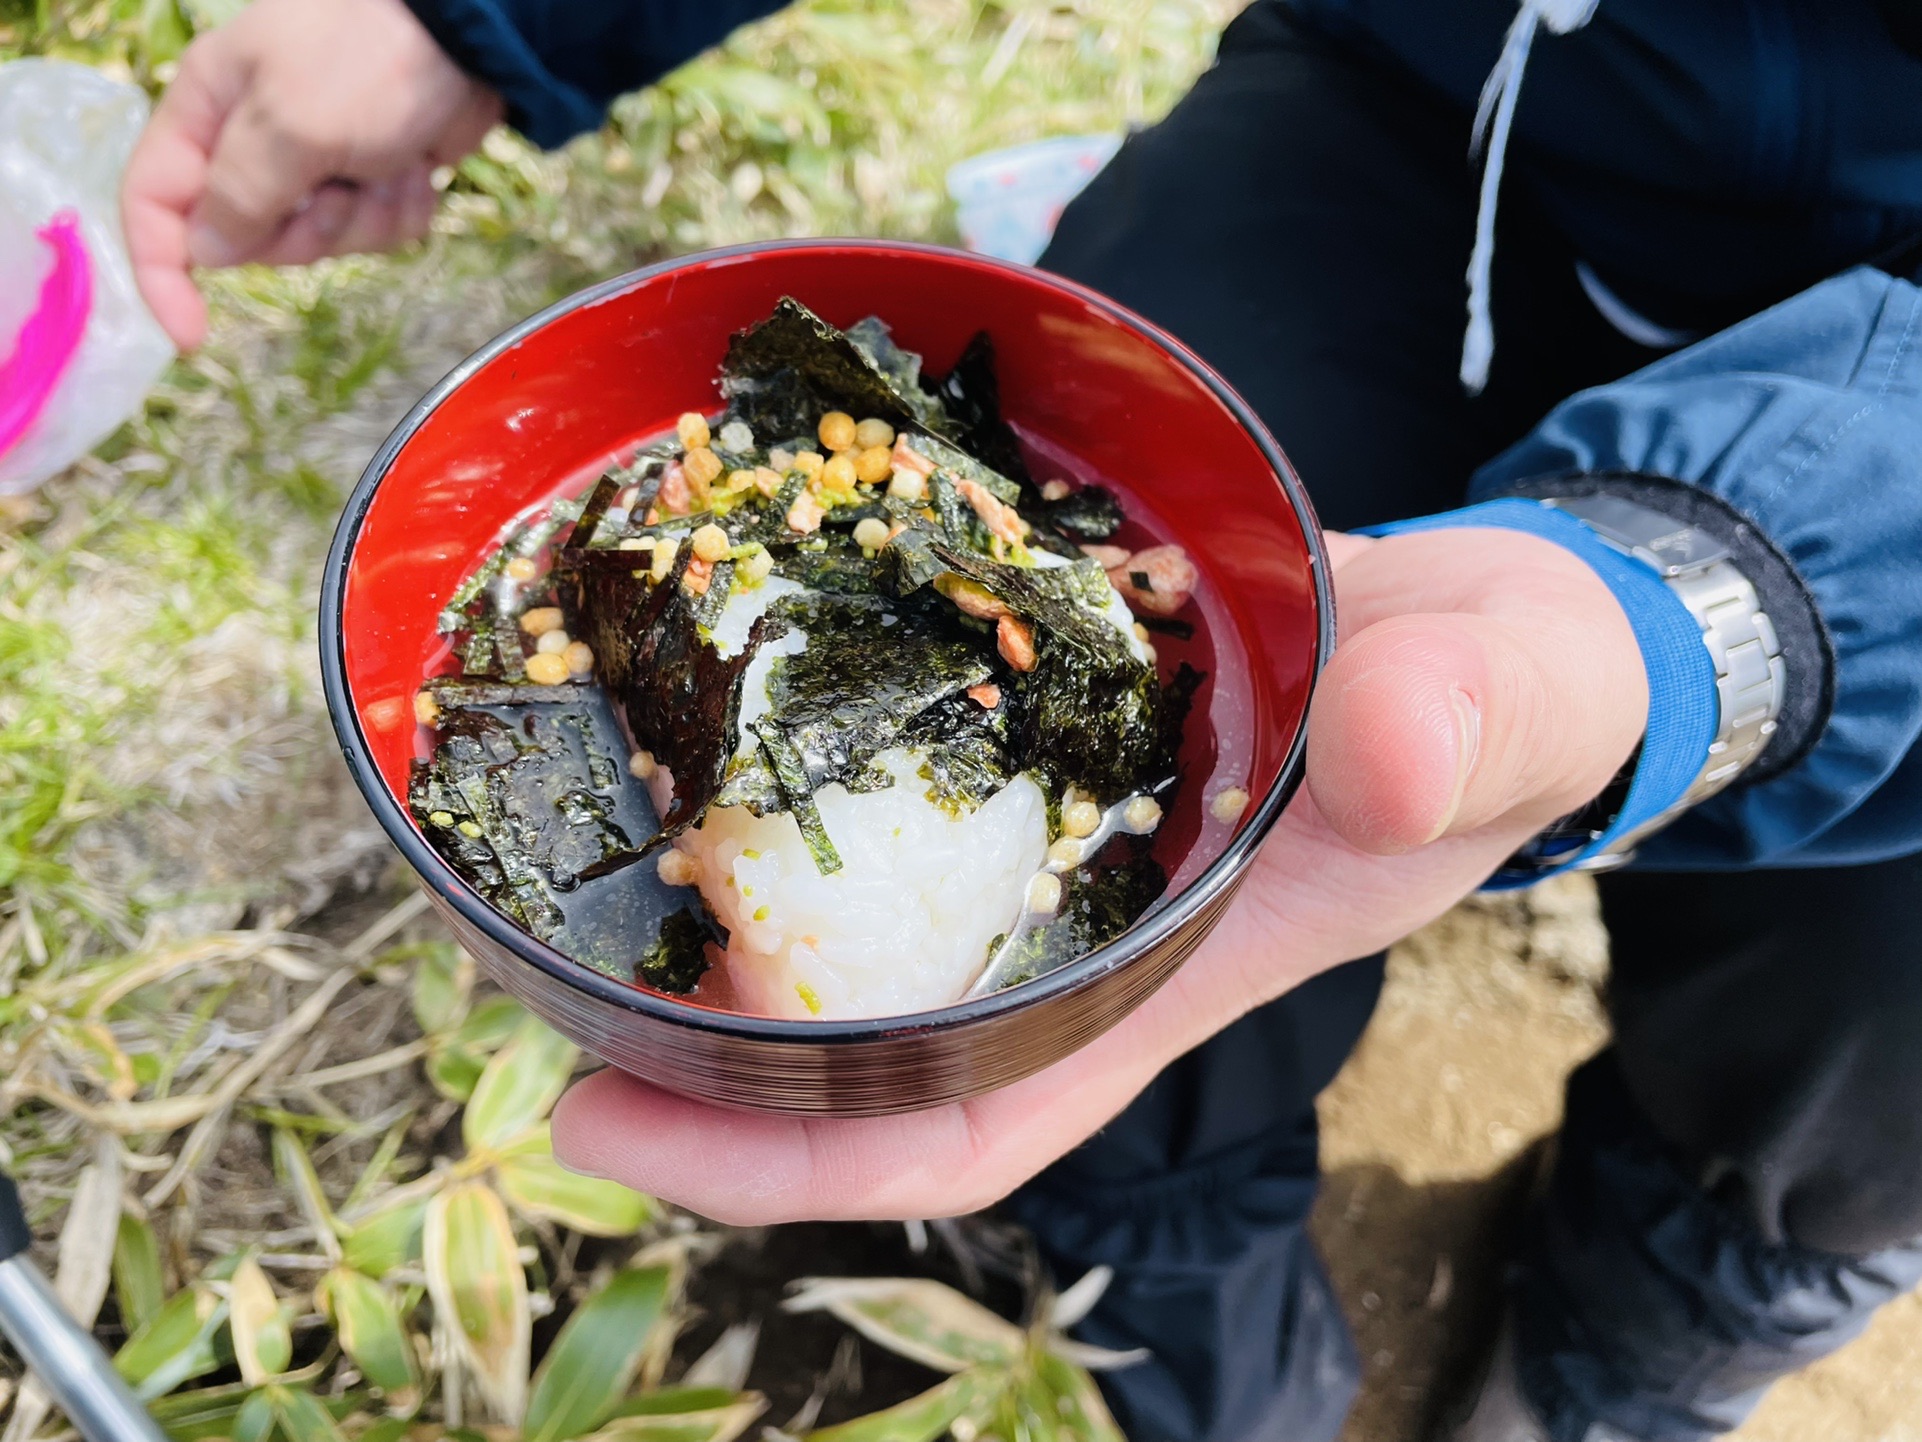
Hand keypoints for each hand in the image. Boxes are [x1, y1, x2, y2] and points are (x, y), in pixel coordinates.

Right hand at [121, 0, 502, 349]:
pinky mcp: (376, 175)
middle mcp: (253, 136)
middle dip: (302, 233)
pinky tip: (420, 171)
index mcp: (207, 108)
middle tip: (335, 194)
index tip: (188, 334)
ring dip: (362, 219)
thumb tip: (203, 252)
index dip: (162, 272)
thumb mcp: (291, 124)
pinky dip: (401, 211)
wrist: (472, 37)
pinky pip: (373, 231)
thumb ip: (240, 193)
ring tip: (388, 168)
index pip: (155, 203)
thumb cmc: (370, 59)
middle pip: (249, 238)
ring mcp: (318, 160)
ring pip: (320, 241)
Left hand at [550, 527, 1646, 1222]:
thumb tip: (1378, 749)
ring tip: (563, 867)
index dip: (787, 1160)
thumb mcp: (1509, 696)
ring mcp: (1045, 832)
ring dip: (713, 921)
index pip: (963, 1120)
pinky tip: (700, 720)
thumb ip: (1462, 715)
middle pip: (858, 1043)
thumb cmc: (1512, 691)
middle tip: (514, 981)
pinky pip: (889, 786)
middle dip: (693, 1049)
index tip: (608, 1129)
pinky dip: (795, 781)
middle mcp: (1078, 924)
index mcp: (1163, 968)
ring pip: (854, 926)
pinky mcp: (1035, 735)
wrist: (1499, 625)